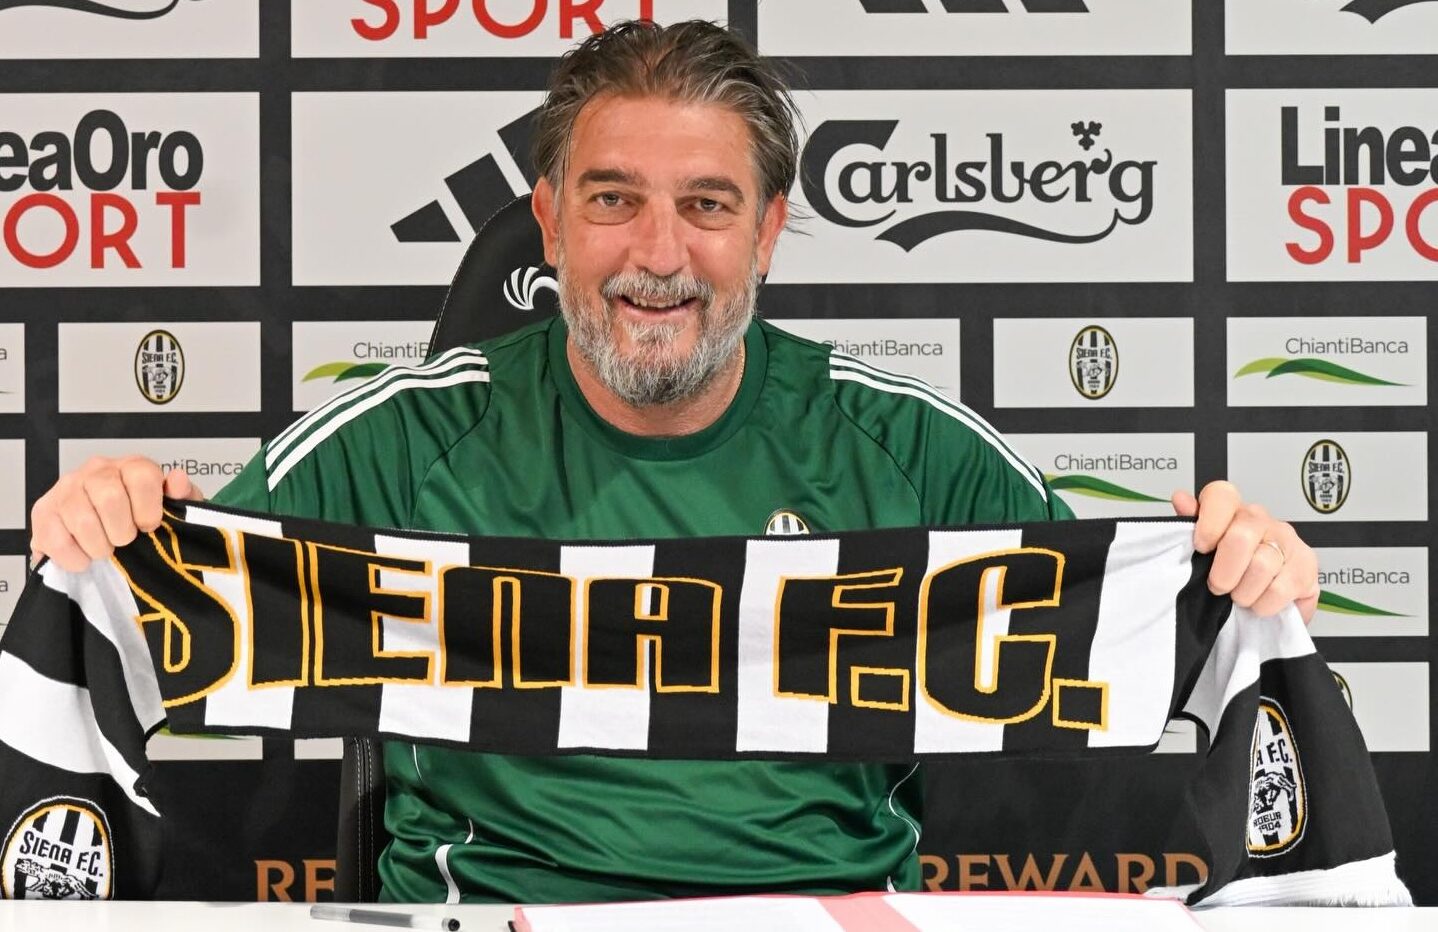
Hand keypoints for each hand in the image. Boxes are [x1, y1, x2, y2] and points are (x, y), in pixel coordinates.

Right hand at [29, 456, 204, 572]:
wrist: (112, 533)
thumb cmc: (143, 519)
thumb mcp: (174, 509)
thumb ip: (182, 495)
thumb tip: (178, 480)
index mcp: (131, 466)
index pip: (142, 476)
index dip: (148, 509)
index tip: (149, 527)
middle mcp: (97, 470)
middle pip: (109, 497)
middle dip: (121, 531)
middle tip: (124, 541)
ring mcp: (67, 487)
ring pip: (82, 519)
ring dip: (98, 546)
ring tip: (105, 550)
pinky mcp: (44, 510)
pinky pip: (55, 538)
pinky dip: (74, 557)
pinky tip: (84, 558)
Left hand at [1172, 481, 1318, 622]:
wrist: (1267, 601)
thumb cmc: (1231, 573)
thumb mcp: (1204, 553)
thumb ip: (1190, 525)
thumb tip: (1180, 498)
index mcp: (1233, 511)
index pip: (1222, 495)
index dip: (1209, 522)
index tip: (1201, 548)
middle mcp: (1262, 521)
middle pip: (1241, 536)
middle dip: (1224, 572)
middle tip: (1218, 587)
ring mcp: (1288, 541)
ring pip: (1261, 566)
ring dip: (1243, 592)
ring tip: (1240, 597)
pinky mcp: (1307, 566)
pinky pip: (1280, 589)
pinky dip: (1263, 604)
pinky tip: (1260, 603)